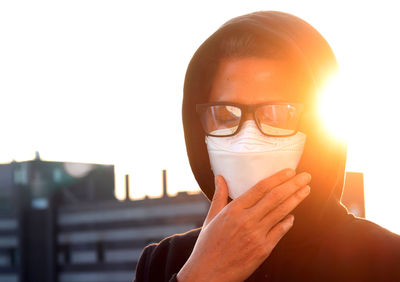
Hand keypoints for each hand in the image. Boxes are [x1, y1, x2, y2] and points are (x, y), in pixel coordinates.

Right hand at [177, 169, 310, 281]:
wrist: (208, 274)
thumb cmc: (207, 246)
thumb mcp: (211, 217)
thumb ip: (219, 195)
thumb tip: (219, 177)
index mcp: (233, 210)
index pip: (260, 188)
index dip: (278, 178)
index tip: (289, 171)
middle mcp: (246, 220)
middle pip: (275, 197)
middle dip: (293, 185)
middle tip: (305, 176)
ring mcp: (256, 235)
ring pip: (281, 212)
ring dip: (296, 199)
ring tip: (306, 190)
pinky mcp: (263, 250)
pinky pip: (280, 232)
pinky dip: (288, 222)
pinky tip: (293, 216)